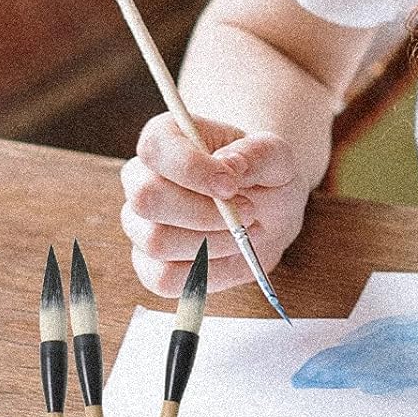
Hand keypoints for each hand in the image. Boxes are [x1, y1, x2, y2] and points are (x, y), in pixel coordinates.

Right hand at [119, 111, 307, 297]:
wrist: (267, 213)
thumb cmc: (264, 177)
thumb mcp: (277, 156)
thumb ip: (258, 153)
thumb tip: (229, 165)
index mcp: (166, 139)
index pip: (154, 147)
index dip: (191, 168)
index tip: (231, 184)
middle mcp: (141, 180)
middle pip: (146, 198)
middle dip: (204, 213)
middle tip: (248, 212)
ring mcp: (140, 225)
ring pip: (156, 241)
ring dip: (212, 242)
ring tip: (244, 232)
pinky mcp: (150, 265)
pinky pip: (163, 278)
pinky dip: (205, 272)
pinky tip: (228, 254)